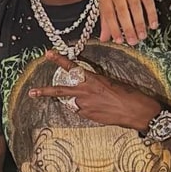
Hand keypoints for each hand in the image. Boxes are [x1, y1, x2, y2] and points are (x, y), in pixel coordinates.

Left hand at [29, 50, 156, 127]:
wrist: (137, 111)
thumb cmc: (129, 94)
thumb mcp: (111, 82)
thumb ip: (95, 83)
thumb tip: (86, 86)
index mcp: (93, 79)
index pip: (72, 67)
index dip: (59, 60)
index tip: (48, 54)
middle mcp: (86, 92)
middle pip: (60, 91)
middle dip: (45, 91)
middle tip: (33, 92)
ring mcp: (86, 106)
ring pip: (73, 103)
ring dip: (77, 101)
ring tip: (96, 102)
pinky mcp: (89, 116)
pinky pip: (81, 111)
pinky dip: (85, 109)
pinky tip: (98, 109)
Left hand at [98, 0, 157, 44]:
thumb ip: (104, 19)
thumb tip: (104, 39)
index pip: (109, 14)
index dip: (114, 28)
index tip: (118, 40)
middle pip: (123, 11)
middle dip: (128, 28)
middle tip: (132, 41)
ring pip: (136, 7)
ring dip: (140, 23)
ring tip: (142, 36)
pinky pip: (148, 0)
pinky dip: (151, 13)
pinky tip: (153, 24)